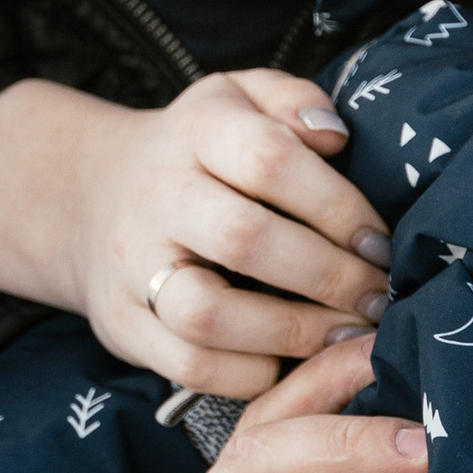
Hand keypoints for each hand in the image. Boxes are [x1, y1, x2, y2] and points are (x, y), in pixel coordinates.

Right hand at [66, 73, 393, 394]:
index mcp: (195, 131)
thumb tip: (333, 136)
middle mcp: (155, 196)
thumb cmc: (200, 154)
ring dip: (291, 334)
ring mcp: (131, 266)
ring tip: (343, 334)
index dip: (337, 205)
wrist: (94, 199)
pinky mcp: (122, 325)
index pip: (268, 159)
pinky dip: (251, 374)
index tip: (379, 243)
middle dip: (326, 276)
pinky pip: (190, 366)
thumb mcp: (241, 97)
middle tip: (376, 298)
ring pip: (207, 314)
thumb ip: (293, 100)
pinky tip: (291, 362)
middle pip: (242, 239)